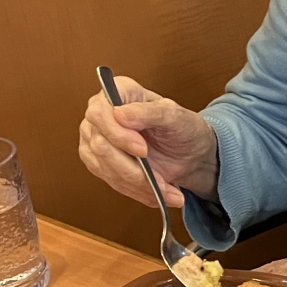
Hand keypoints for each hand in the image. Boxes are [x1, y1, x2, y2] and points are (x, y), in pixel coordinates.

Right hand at [79, 75, 218, 209]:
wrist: (190, 153)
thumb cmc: (184, 128)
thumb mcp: (176, 117)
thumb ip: (150, 112)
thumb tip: (121, 114)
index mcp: (119, 92)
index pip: (100, 113)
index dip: (118, 135)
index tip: (142, 150)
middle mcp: (102, 115)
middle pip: (100, 145)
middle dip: (132, 168)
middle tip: (159, 180)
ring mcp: (96, 139)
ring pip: (105, 168)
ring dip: (138, 185)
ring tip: (166, 190)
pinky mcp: (99, 162)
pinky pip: (111, 181)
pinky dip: (136, 191)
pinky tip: (156, 194)